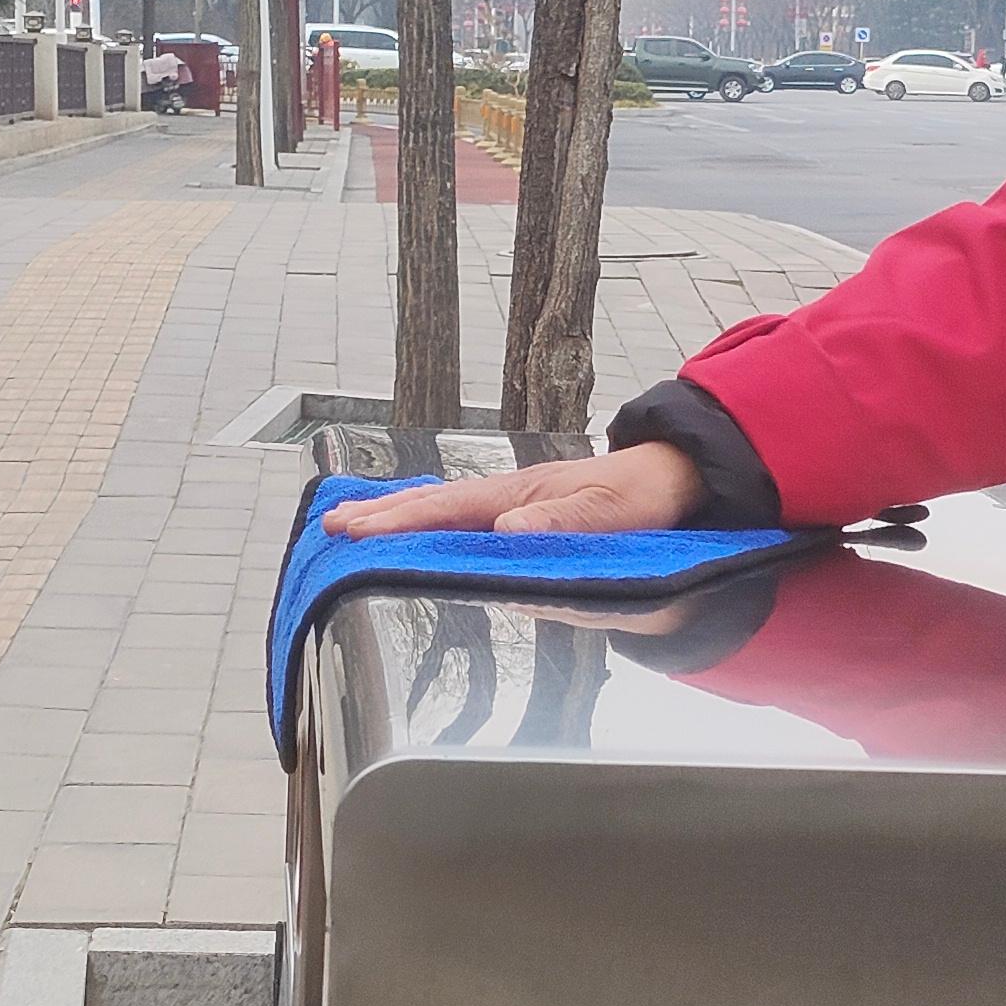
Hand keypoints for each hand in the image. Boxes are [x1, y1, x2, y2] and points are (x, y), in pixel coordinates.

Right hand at [317, 443, 705, 537]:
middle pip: (435, 504)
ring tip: (353, 524)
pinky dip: (430, 522)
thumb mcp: (612, 511)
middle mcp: (510, 494)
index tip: (360, 530)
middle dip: (382, 514)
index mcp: (522, 493)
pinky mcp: (524, 513)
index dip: (403, 520)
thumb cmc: (643, 494)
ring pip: (445, 509)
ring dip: (398, 517)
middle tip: (332, 526)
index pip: (451, 508)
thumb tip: (505, 530)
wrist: (673, 475)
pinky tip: (415, 531)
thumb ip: (564, 521)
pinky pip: (465, 518)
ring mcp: (514, 502)